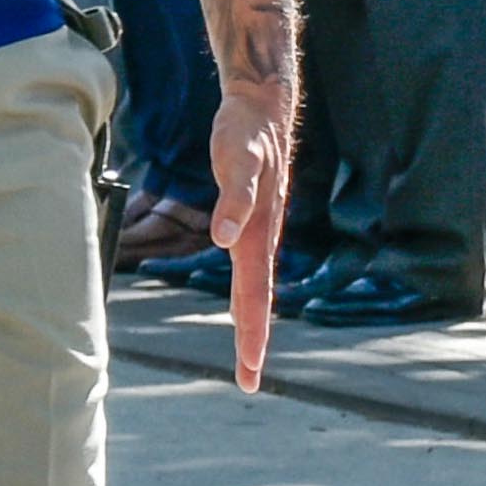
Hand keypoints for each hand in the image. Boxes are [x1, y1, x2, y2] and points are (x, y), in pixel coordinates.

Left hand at [208, 82, 292, 391]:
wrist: (262, 104)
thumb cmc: (247, 131)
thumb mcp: (239, 160)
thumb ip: (233, 199)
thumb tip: (224, 239)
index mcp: (257, 231)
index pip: (254, 293)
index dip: (252, 333)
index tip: (250, 370)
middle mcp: (260, 235)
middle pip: (256, 298)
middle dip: (252, 340)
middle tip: (249, 381)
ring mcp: (259, 227)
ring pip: (254, 283)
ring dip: (250, 319)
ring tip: (247, 353)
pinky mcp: (252, 216)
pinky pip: (248, 264)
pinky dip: (245, 290)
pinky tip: (240, 302)